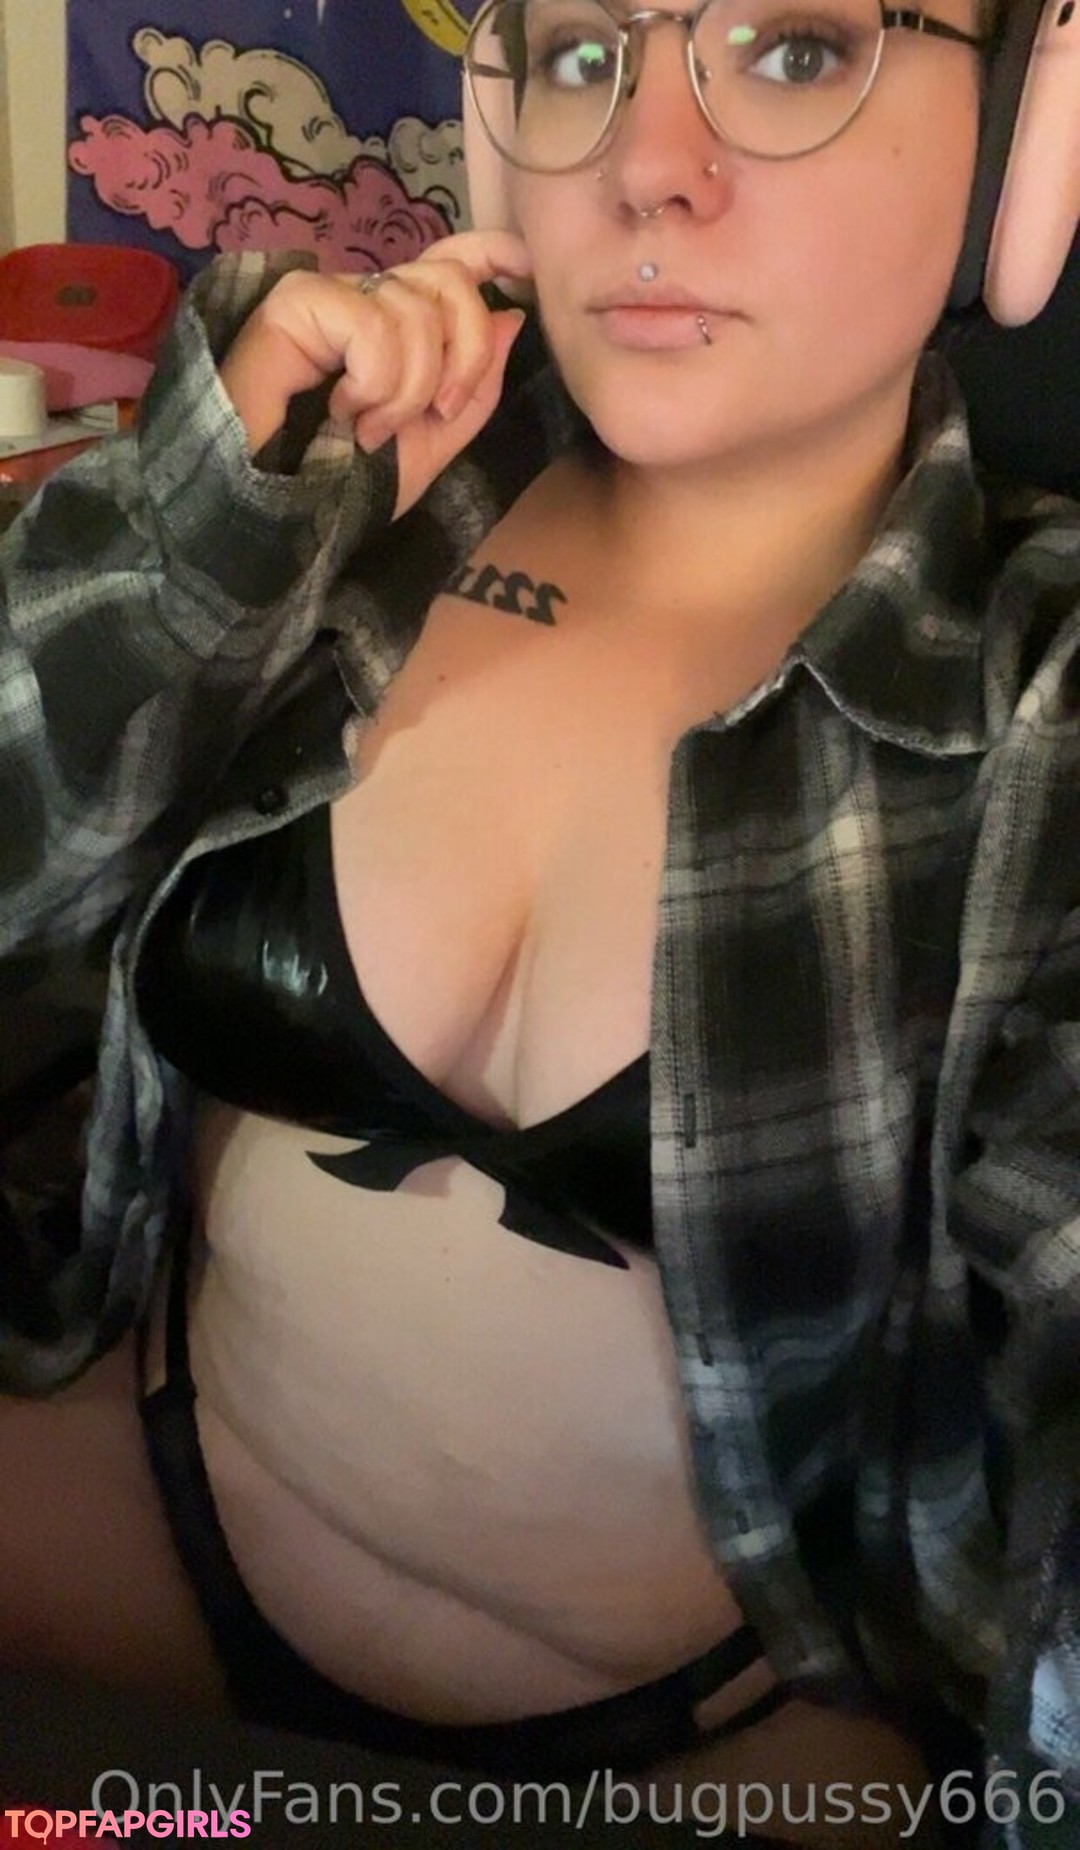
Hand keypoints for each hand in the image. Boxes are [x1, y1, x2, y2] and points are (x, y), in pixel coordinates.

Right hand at [218, 231, 533, 519]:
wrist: (280, 511)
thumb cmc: (345, 485)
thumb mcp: (432, 446)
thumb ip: (475, 390)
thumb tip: (511, 319)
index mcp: (402, 328)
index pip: (452, 264)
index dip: (492, 252)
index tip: (524, 269)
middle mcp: (369, 300)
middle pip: (450, 281)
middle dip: (462, 358)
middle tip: (433, 416)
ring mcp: (333, 297)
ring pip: (416, 308)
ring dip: (407, 390)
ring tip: (368, 428)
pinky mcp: (300, 303)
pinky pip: (373, 323)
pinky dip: (374, 379)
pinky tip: (343, 409)